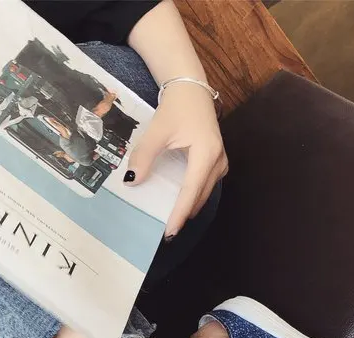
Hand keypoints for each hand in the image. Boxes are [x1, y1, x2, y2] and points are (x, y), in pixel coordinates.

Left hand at [124, 83, 227, 237]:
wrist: (191, 89)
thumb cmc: (177, 108)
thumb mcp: (157, 130)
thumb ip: (144, 156)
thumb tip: (132, 181)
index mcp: (206, 154)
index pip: (191, 191)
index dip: (180, 213)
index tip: (170, 231)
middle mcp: (218, 161)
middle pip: (199, 196)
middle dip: (184, 214)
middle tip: (167, 231)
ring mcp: (221, 162)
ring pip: (204, 193)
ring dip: (189, 206)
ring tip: (172, 220)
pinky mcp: (218, 161)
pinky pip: (206, 185)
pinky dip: (193, 195)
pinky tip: (181, 201)